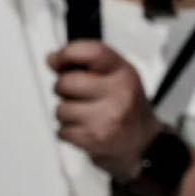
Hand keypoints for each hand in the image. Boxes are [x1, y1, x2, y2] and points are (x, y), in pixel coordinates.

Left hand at [48, 40, 159, 182]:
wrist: (142, 144)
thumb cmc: (127, 107)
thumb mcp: (116, 77)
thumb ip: (86, 65)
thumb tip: (52, 59)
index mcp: (123, 72)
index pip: (92, 52)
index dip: (68, 52)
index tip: (57, 58)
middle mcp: (118, 92)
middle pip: (68, 82)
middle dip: (63, 88)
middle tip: (73, 93)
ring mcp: (106, 117)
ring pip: (61, 109)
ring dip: (65, 113)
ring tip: (83, 114)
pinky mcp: (94, 139)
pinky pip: (62, 131)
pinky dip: (67, 132)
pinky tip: (83, 129)